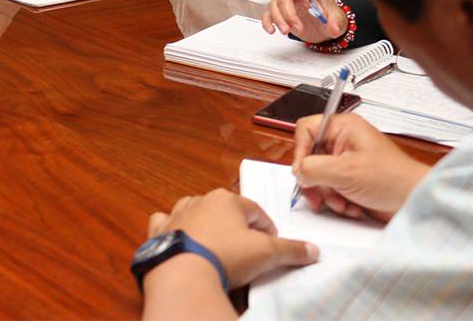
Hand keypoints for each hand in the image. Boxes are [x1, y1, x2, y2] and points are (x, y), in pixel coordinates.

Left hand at [146, 188, 317, 288]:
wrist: (185, 271)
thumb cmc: (226, 255)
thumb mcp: (267, 253)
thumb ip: (291, 250)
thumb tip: (312, 250)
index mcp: (226, 199)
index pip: (255, 210)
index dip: (267, 227)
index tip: (273, 242)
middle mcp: (199, 201)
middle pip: (225, 210)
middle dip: (237, 226)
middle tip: (248, 247)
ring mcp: (177, 215)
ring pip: (194, 212)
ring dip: (206, 224)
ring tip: (218, 245)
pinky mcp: (160, 231)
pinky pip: (166, 223)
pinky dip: (173, 228)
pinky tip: (183, 238)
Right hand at [261, 0, 346, 42]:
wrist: (324, 29)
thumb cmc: (330, 18)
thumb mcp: (338, 20)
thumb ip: (336, 23)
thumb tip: (334, 29)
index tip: (306, 5)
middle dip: (289, 13)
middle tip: (298, 26)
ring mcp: (287, 4)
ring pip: (274, 5)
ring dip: (278, 19)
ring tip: (286, 31)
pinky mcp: (280, 14)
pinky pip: (268, 14)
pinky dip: (267, 22)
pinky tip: (273, 30)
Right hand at [293, 112, 430, 221]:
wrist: (415, 201)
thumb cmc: (391, 179)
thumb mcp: (344, 171)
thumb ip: (312, 168)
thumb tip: (298, 172)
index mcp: (342, 127)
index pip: (305, 130)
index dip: (300, 151)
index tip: (303, 171)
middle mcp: (343, 141)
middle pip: (309, 157)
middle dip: (315, 181)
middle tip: (317, 196)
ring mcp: (346, 160)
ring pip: (318, 176)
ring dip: (327, 194)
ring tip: (342, 203)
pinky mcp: (350, 178)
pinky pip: (330, 188)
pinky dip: (337, 200)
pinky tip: (351, 206)